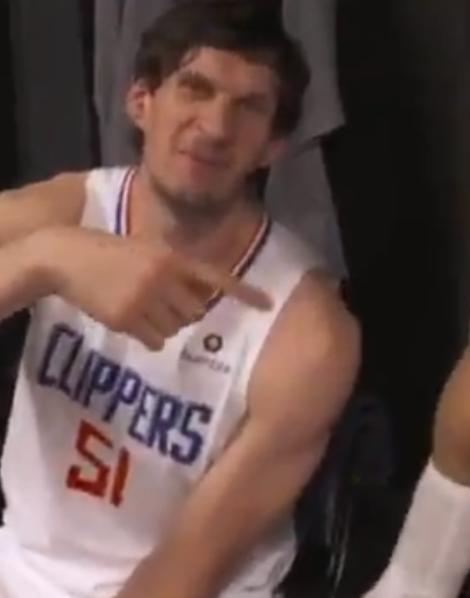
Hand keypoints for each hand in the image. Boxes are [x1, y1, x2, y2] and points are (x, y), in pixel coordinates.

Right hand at [38, 227, 270, 349]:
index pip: (216, 276)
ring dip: (165, 325)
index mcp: (172, 257)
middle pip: (196, 312)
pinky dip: (148, 336)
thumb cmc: (111, 253)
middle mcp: (164, 277)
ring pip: (176, 329)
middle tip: (163, 302)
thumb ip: (175, 270)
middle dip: (185, 312)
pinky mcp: (127, 318)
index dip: (244, 292)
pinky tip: (131, 318)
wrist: (66, 256)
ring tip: (142, 307)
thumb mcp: (148, 251)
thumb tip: (202, 298)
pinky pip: (155, 340)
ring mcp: (145, 298)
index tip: (269, 305)